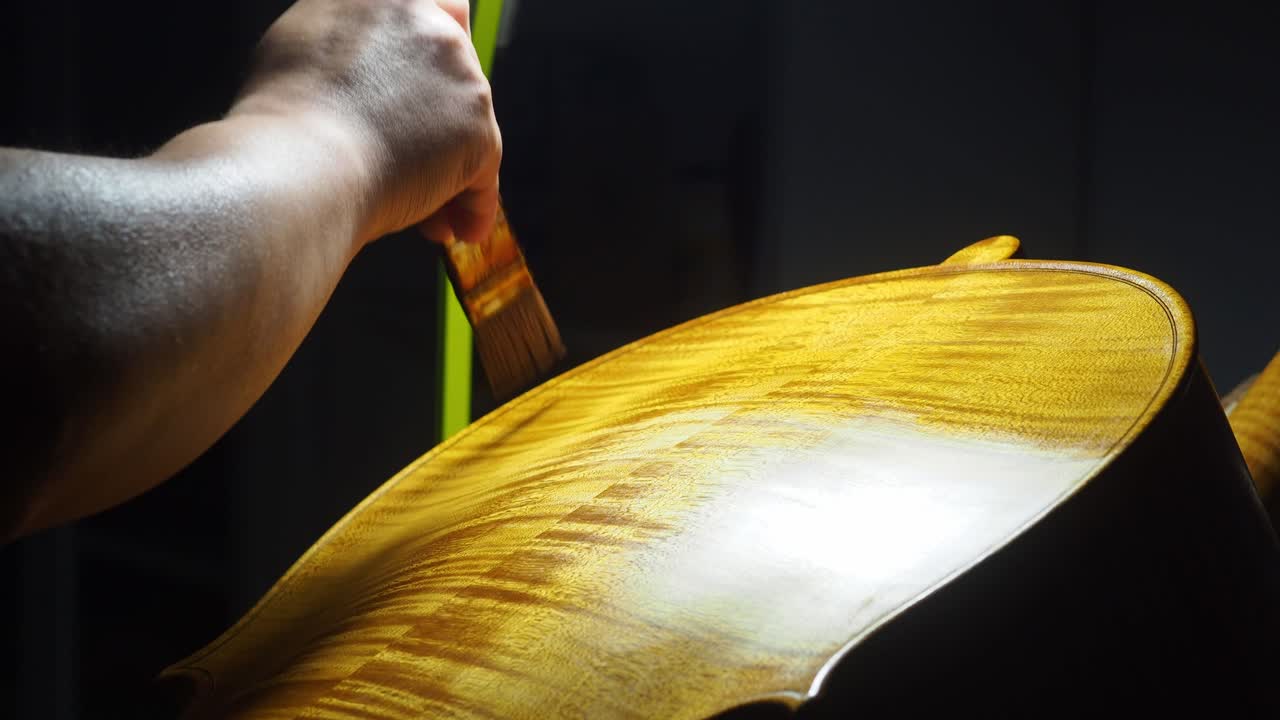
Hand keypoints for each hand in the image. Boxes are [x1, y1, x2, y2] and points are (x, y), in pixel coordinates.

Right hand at [231, 0, 501, 246]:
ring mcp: (461, 78)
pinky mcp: (479, 132)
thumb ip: (351, 42)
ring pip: (467, 133)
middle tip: (418, 168)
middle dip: (440, 128)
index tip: (429, 96)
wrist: (296, 168)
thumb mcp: (301, 45)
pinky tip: (457, 231)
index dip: (440, 57)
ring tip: (426, 217)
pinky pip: (484, 177)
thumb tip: (364, 62)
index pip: (444, 10)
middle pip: (459, 80)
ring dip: (450, 171)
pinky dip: (473, 206)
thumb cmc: (281, 121)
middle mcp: (432, 26)